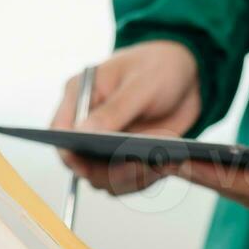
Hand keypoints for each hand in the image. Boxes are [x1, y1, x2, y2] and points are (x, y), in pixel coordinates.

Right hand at [52, 41, 200, 193]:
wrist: (188, 77)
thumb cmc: (159, 66)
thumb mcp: (140, 84)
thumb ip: (113, 110)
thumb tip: (81, 134)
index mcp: (81, 95)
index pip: (60, 131)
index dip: (69, 153)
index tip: (85, 166)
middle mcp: (89, 123)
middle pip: (81, 162)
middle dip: (107, 171)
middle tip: (136, 167)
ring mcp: (106, 144)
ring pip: (104, 178)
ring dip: (130, 178)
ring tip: (158, 166)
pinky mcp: (126, 158)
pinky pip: (128, 182)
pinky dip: (145, 179)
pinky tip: (164, 166)